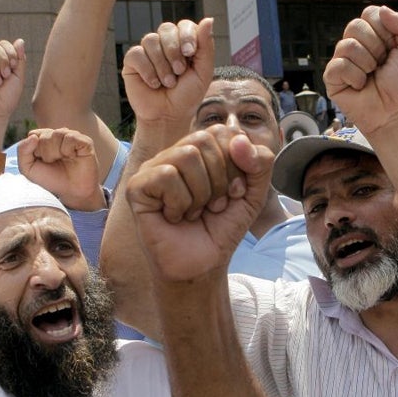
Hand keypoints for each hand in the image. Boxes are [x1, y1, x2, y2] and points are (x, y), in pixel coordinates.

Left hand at [18, 128, 104, 210]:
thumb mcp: (29, 169)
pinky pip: (71, 138)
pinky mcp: (85, 141)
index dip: (35, 151)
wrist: (72, 192)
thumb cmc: (51, 179)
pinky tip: (73, 157)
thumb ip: (22, 151)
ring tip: (64, 160)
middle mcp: (59, 134)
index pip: (33, 134)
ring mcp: (73, 136)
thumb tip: (33, 136)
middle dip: (45, 153)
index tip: (42, 162)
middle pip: (44, 135)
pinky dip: (68, 150)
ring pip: (57, 134)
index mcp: (44, 138)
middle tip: (54, 163)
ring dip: (56, 153)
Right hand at [122, 18, 213, 123]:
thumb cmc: (187, 96)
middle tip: (179, 71)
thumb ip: (206, 47)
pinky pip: (136, 54)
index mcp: (184, 43)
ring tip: (167, 82)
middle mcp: (165, 43)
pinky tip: (154, 84)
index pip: (184, 25)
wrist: (168, 116)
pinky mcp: (132, 61)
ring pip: (150, 40)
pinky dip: (148, 70)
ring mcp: (148, 51)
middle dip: (174, 51)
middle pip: (166, 28)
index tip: (190, 53)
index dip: (187, 36)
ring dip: (162, 65)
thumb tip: (209, 19)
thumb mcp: (203, 73)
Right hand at [126, 127, 274, 281]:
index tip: (233, 193)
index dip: (236, 164)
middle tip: (213, 206)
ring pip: (186, 155)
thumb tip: (239, 138)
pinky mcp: (137, 187)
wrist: (203, 263)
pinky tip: (176, 217)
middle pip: (204, 140)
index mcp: (200, 150)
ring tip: (195, 212)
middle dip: (219, 180)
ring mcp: (153, 168)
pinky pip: (166, 175)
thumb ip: (260, 161)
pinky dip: (180, 202)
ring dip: (201, 193)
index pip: (223, 132)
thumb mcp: (254, 193)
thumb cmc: (222, 227)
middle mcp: (174, 154)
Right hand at [324, 6, 397, 133]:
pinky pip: (339, 65)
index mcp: (374, 32)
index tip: (393, 48)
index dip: (384, 30)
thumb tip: (383, 10)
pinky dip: (355, 77)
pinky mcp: (332, 76)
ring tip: (372, 75)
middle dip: (376, 48)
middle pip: (355, 26)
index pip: (370, 13)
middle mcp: (356, 42)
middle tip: (382, 64)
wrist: (396, 111)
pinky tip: (361, 85)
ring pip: (347, 45)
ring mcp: (342, 58)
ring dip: (367, 64)